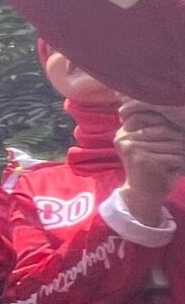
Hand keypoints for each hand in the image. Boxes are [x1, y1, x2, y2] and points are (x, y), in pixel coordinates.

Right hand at [115, 100, 184, 222]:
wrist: (143, 195)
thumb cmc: (153, 167)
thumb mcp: (149, 145)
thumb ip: (153, 128)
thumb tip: (163, 108)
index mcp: (124, 131)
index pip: (153, 118)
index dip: (169, 127)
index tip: (173, 139)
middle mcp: (124, 137)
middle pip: (164, 129)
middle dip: (179, 139)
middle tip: (181, 150)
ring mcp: (131, 147)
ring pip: (171, 142)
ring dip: (182, 152)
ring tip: (181, 158)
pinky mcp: (141, 159)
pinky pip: (172, 156)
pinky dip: (181, 163)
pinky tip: (179, 168)